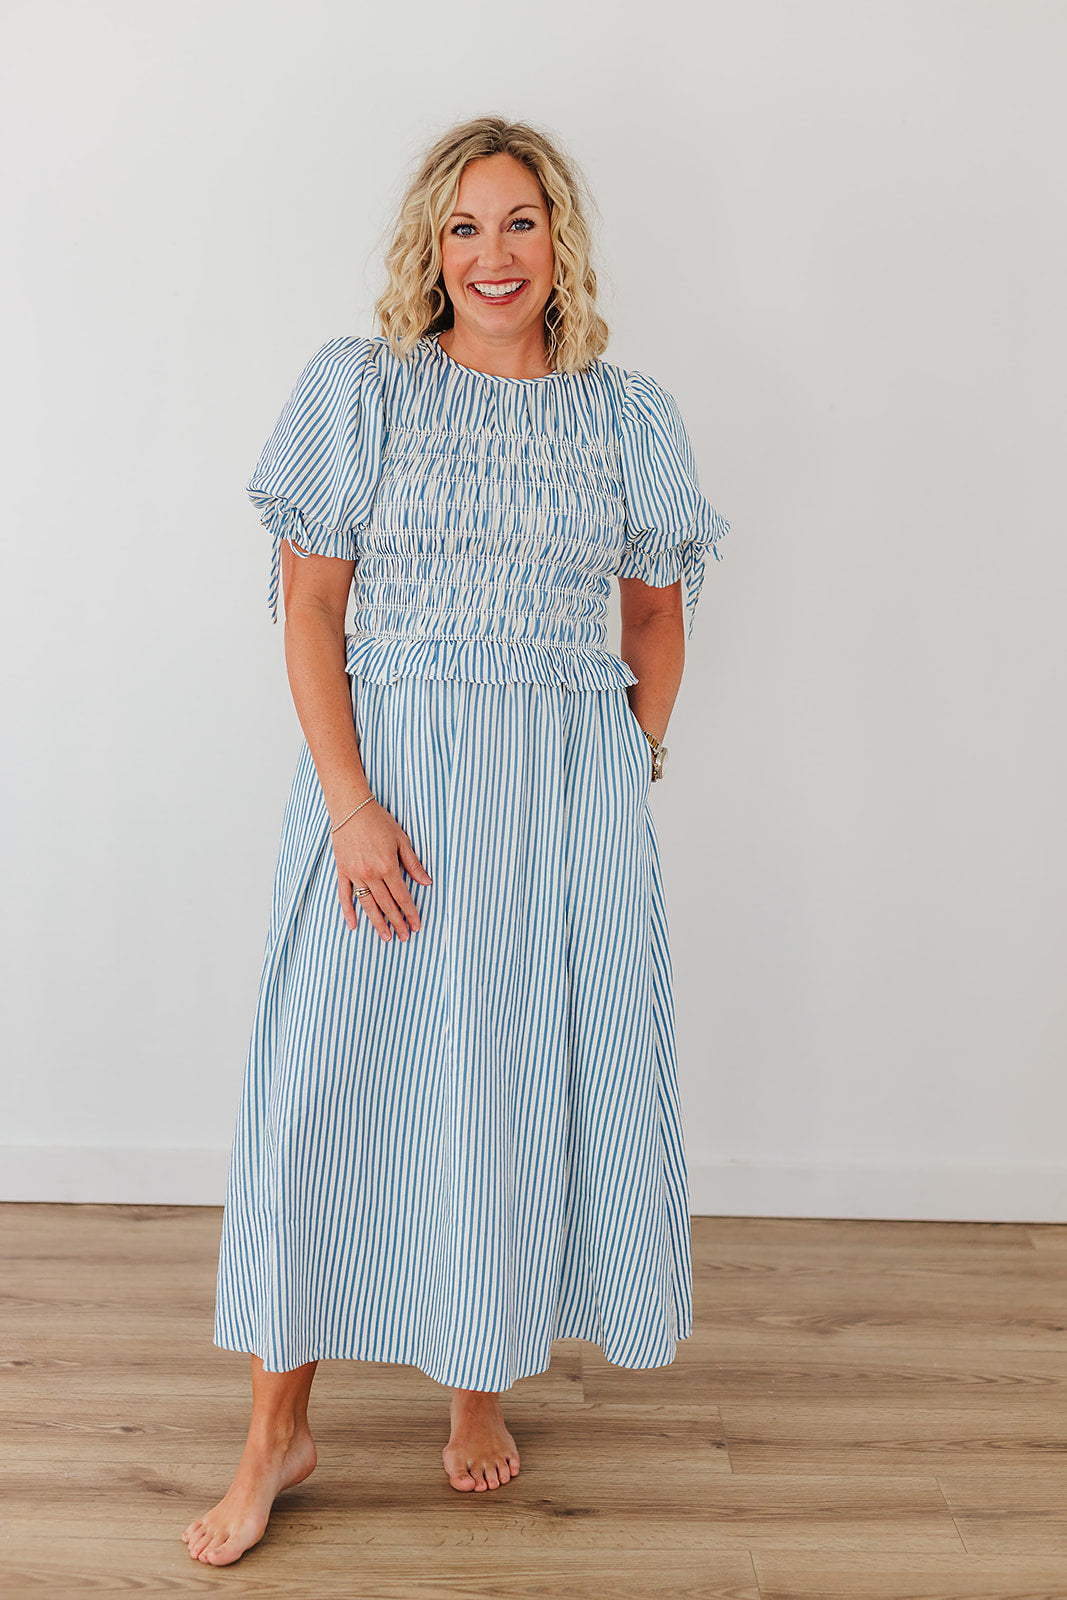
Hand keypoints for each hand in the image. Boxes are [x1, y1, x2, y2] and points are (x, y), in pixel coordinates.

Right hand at [331, 800, 432, 940]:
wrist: (351, 808)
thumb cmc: (379, 821)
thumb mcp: (402, 840)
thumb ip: (413, 863)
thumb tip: (426, 882)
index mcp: (388, 866)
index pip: (402, 897)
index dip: (410, 913)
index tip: (416, 926)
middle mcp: (371, 874)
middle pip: (386, 905)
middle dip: (397, 923)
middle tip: (404, 938)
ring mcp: (354, 874)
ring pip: (367, 904)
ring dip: (377, 923)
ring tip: (386, 937)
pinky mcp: (342, 871)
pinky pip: (344, 895)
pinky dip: (348, 911)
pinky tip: (353, 925)